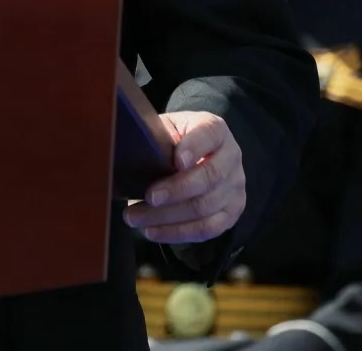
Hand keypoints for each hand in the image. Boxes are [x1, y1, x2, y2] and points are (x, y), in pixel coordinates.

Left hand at [123, 111, 244, 243]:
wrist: (199, 154)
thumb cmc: (174, 140)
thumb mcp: (166, 129)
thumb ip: (156, 137)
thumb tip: (127, 152)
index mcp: (216, 130)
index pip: (209, 135)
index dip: (193, 148)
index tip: (175, 161)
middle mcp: (231, 158)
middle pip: (209, 177)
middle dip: (176, 190)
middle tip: (148, 197)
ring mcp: (235, 187)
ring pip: (205, 207)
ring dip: (167, 216)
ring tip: (135, 217)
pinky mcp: (232, 212)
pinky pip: (208, 228)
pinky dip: (178, 232)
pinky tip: (153, 231)